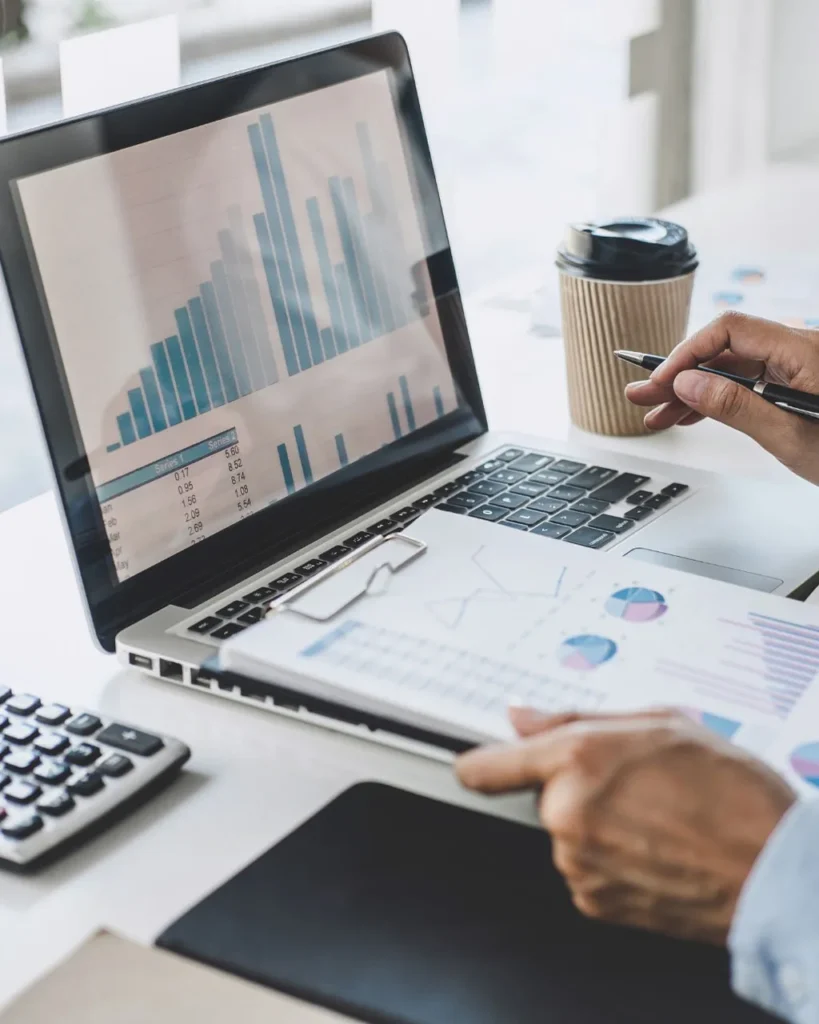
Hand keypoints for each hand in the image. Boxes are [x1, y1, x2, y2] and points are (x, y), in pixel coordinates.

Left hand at [456, 708, 795, 944]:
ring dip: (596, 824)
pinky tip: (654, 848)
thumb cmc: (729, 791)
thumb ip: (576, 718)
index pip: (487, 765)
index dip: (480, 762)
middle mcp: (567, 814)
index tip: (477, 763)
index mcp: (577, 759)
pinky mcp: (594, 902)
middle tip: (631, 783)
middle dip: (576, 787)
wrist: (772, 869)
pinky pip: (585, 869)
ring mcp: (578, 864)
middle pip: (543, 795)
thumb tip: (523, 717)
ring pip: (566, 833)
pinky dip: (610, 859)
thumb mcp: (658, 722)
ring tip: (655, 816)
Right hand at [624, 311, 818, 484]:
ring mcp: (796, 367)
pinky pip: (746, 382)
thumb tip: (688, 383)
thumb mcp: (789, 437)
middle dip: (679, 374)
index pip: (729, 331)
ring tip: (656, 415)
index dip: (687, 353)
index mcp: (803, 351)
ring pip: (730, 368)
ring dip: (691, 390)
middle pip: (724, 349)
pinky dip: (715, 397)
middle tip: (642, 396)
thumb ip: (735, 407)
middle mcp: (799, 350)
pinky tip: (688, 414)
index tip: (661, 381)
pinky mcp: (794, 384)